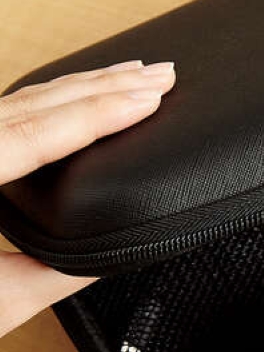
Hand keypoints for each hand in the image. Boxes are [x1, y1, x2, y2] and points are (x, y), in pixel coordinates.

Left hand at [0, 59, 174, 336]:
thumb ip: (51, 276)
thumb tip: (109, 254)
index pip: (29, 136)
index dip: (97, 115)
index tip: (147, 99)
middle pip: (26, 104)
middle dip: (100, 86)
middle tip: (160, 75)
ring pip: (16, 100)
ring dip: (81, 87)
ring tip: (133, 76)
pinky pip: (5, 115)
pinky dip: (52, 101)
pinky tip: (80, 95)